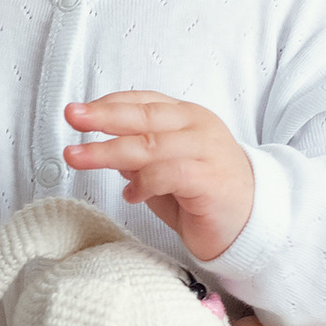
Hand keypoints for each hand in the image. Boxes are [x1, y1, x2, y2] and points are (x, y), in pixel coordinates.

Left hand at [62, 93, 254, 259]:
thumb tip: (108, 150)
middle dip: (103, 116)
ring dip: (109, 151)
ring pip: (150, 144)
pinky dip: (143, 183)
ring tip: (78, 157)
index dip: (108, 103)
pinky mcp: (210, 179)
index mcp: (186, 117)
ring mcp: (206, 151)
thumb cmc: (205, 196)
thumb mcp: (165, 171)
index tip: (78, 111)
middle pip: (143, 116)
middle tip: (72, 117)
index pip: (143, 102)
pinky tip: (130, 195)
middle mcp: (197, 127)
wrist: (253, 223)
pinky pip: (169, 174)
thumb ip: (140, 158)